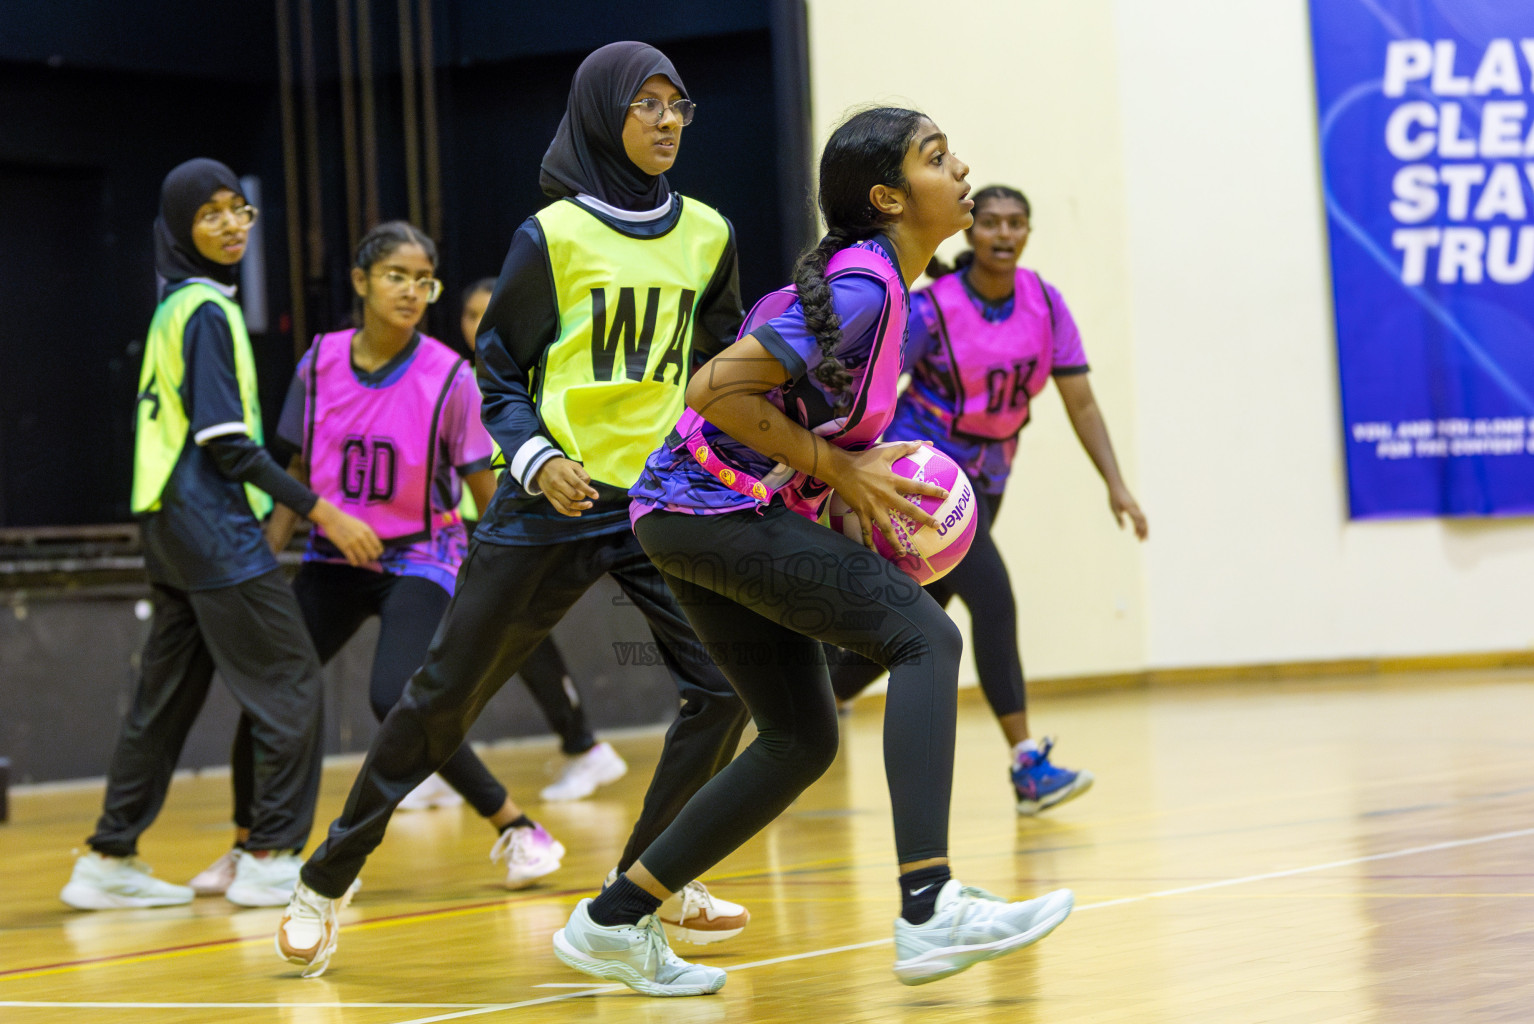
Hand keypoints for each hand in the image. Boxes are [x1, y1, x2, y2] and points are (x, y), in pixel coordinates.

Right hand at [310, 499, 383, 565]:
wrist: (332, 518)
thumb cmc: (347, 521)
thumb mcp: (361, 525)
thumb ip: (368, 534)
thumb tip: (374, 545)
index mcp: (367, 531)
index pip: (378, 547)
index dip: (378, 553)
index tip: (375, 554)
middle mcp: (362, 537)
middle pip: (373, 554)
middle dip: (371, 558)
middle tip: (368, 558)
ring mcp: (353, 542)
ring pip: (363, 559)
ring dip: (363, 561)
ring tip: (360, 561)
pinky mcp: (344, 547)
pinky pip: (353, 559)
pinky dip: (355, 562)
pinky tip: (354, 562)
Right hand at [536, 457, 599, 516]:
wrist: (542, 466)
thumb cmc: (562, 466)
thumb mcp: (573, 465)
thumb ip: (583, 475)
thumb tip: (588, 488)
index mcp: (565, 473)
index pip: (578, 484)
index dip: (588, 491)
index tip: (596, 496)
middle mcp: (557, 482)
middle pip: (573, 495)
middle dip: (583, 499)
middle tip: (590, 501)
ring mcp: (552, 491)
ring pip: (567, 503)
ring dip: (579, 507)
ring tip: (588, 505)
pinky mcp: (550, 497)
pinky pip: (560, 508)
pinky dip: (570, 513)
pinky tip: (578, 513)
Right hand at [824, 440, 945, 553]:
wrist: (840, 468)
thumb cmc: (864, 458)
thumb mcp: (886, 450)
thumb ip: (906, 447)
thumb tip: (924, 442)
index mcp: (892, 481)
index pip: (917, 486)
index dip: (932, 491)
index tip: (946, 496)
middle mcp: (885, 496)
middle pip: (907, 510)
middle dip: (923, 518)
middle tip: (936, 527)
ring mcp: (872, 506)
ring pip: (886, 527)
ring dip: (895, 541)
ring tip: (903, 553)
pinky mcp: (861, 512)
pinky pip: (865, 530)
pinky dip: (868, 543)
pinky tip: (873, 554)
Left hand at [1109, 485, 1147, 539]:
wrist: (1117, 486)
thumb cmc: (1114, 497)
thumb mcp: (1114, 509)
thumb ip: (1119, 519)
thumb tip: (1123, 530)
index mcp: (1131, 509)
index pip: (1138, 522)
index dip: (1140, 531)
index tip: (1139, 539)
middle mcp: (1136, 508)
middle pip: (1144, 522)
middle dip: (1145, 532)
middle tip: (1144, 541)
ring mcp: (1137, 507)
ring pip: (1143, 519)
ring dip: (1143, 529)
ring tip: (1141, 538)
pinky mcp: (1135, 507)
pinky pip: (1141, 517)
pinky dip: (1140, 524)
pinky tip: (1136, 530)